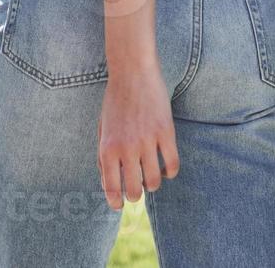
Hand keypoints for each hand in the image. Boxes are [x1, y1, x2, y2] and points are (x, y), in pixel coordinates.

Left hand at [97, 59, 179, 209]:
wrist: (132, 72)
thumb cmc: (115, 101)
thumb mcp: (102, 129)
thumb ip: (103, 157)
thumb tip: (109, 184)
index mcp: (107, 148)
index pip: (111, 189)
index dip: (116, 202)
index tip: (120, 204)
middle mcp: (127, 148)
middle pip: (135, 190)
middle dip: (136, 195)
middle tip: (137, 188)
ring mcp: (148, 140)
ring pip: (155, 181)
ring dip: (153, 184)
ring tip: (151, 176)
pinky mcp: (166, 132)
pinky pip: (173, 164)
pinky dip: (170, 172)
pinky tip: (166, 167)